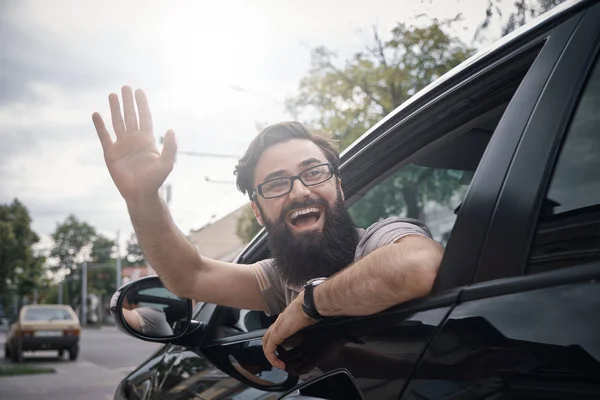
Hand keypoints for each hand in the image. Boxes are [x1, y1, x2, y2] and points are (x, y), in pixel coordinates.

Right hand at [92, 86, 176, 201]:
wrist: (139, 194)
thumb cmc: (155, 180)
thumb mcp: (166, 164)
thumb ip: (170, 148)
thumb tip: (172, 130)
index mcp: (147, 140)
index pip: (144, 117)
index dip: (142, 104)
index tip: (139, 91)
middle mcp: (134, 140)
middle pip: (130, 116)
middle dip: (128, 102)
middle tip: (125, 87)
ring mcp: (122, 145)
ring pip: (117, 122)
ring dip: (115, 109)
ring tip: (112, 95)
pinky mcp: (110, 153)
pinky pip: (104, 136)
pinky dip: (100, 126)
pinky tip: (96, 114)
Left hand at [262, 292, 315, 369]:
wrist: (307, 306)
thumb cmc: (310, 310)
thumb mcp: (307, 322)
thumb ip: (304, 326)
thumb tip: (310, 328)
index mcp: (285, 319)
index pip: (276, 332)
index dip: (277, 343)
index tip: (285, 352)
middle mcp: (278, 323)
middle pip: (267, 338)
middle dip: (271, 350)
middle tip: (278, 359)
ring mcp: (276, 328)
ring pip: (266, 344)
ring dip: (271, 356)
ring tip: (279, 364)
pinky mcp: (275, 335)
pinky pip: (269, 350)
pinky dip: (273, 359)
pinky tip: (280, 364)